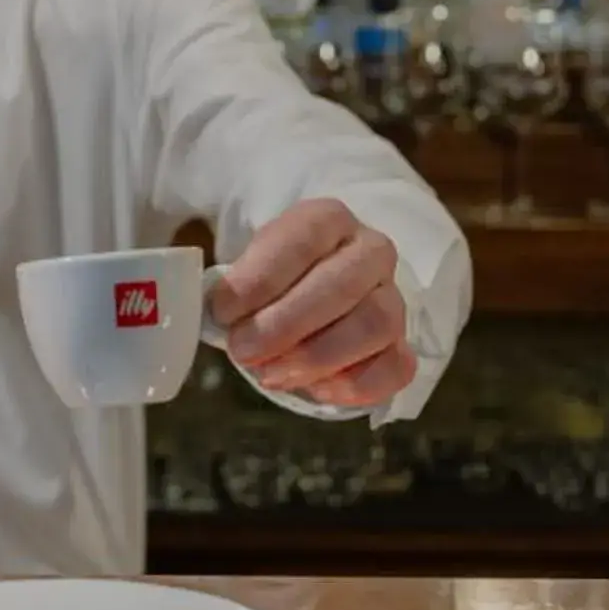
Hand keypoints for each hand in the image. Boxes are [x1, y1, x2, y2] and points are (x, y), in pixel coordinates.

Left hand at [208, 198, 415, 407]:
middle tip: (243, 351)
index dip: (260, 278)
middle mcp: (369, 252)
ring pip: (375, 324)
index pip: (301, 239)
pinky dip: (357, 383)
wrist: (312, 287)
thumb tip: (207, 318)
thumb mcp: (247, 268)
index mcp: (327, 220)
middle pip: (341, 286)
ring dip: (317, 357)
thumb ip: (230, 287)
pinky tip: (317, 389)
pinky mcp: (401, 343)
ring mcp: (392, 297)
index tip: (222, 311)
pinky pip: (397, 366)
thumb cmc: (271, 281)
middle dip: (285, 325)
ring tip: (270, 375)